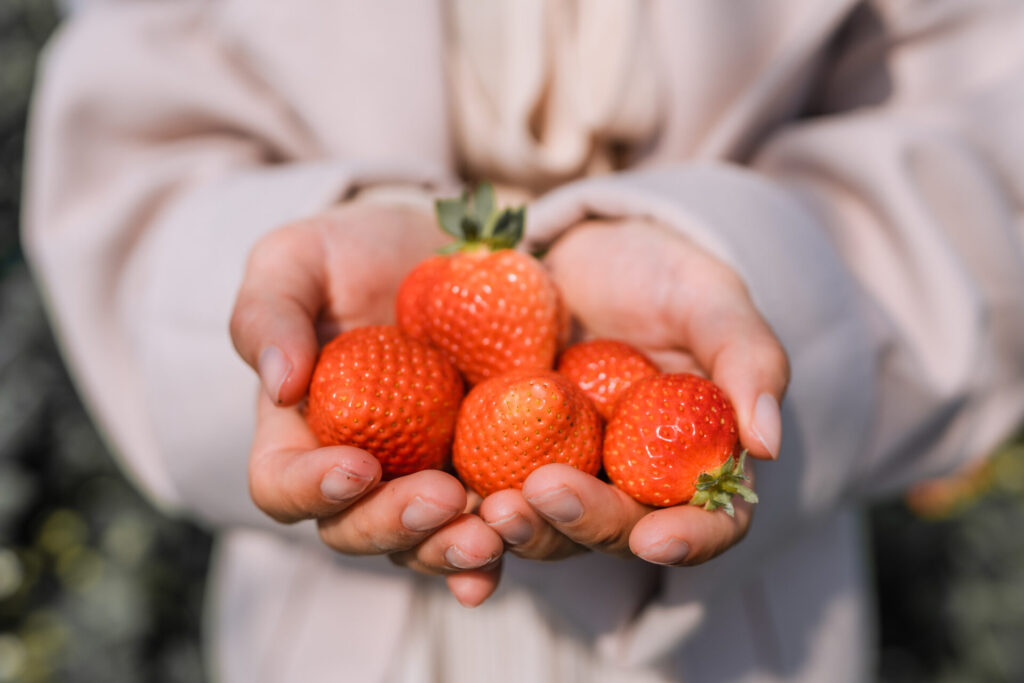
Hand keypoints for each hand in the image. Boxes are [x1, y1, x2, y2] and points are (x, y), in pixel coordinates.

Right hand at [230, 203, 504, 605]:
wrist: (442, 247)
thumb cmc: (356, 250)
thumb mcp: (298, 258)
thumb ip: (269, 312)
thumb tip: (279, 386)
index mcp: (299, 432)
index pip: (280, 486)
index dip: (310, 490)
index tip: (356, 466)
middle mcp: (358, 470)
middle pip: (355, 530)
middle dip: (394, 525)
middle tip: (442, 498)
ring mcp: (423, 475)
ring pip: (424, 542)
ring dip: (452, 548)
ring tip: (493, 531)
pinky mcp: (484, 468)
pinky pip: (490, 521)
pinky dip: (506, 541)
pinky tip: (526, 534)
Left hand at [479, 218, 788, 566]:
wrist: (577, 254)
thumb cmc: (657, 274)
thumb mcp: (709, 300)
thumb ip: (747, 360)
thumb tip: (768, 441)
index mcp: (694, 462)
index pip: (711, 522)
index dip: (690, 539)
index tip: (656, 538)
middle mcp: (631, 484)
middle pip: (618, 532)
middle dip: (585, 525)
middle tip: (546, 493)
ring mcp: (565, 475)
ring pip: (549, 527)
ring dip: (522, 528)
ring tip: (491, 505)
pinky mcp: (505, 459)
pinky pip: (489, 497)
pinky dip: (468, 517)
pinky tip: (447, 509)